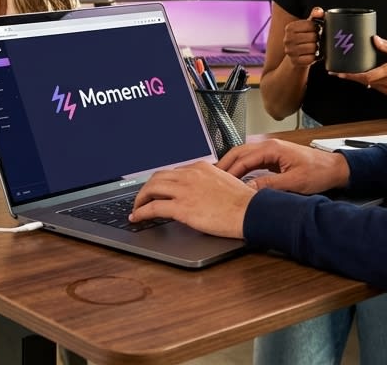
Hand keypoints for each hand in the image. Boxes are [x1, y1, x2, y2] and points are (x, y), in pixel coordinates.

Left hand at [130, 162, 253, 238]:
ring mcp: (184, 190)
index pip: (173, 172)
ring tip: (136, 208)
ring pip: (151, 189)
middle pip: (157, 177)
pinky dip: (141, 212)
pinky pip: (153, 208)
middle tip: (142, 198)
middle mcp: (189, 175)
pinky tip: (137, 217)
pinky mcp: (182, 208)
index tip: (158, 190)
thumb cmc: (243, 202)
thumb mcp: (224, 182)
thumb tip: (201, 191)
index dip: (162, 182)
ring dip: (140, 199)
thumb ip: (209, 182)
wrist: (250, 211)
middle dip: (146, 188)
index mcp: (200, 167)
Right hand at [217, 139, 347, 193]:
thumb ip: (269, 185)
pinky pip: (251, 160)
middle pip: (238, 153)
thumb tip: (248, 190)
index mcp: (272, 148)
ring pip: (243, 155)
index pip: (243, 159)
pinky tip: (235, 178)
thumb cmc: (319, 172)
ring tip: (218, 178)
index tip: (218, 183)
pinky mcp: (273, 157)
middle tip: (210, 178)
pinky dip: (240, 168)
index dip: (229, 172)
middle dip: (224, 165)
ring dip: (231, 165)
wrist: (335, 169)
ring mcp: (271, 150)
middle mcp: (269, 146)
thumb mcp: (294, 182)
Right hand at [281, 7, 324, 67]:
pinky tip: (312, 55)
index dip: (317, 28)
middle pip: (313, 37)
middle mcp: (287, 39)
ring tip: (314, 47)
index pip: (311, 25)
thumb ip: (314, 16)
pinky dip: (314, 57)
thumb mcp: (307, 26)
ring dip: (317, 48)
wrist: (295, 56)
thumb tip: (319, 11)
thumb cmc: (303, 38)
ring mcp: (290, 51)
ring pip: (313, 48)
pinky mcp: (294, 61)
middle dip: (318, 39)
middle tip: (316, 40)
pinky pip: (311, 58)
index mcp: (289, 28)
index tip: (316, 31)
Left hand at [331, 35, 386, 95]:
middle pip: (364, 82)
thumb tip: (374, 39)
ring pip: (369, 85)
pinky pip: (375, 87)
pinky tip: (364, 75)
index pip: (367, 76)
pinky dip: (368, 81)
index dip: (353, 76)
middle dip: (352, 77)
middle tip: (339, 72)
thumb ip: (386, 46)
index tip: (341, 74)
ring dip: (360, 79)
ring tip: (350, 73)